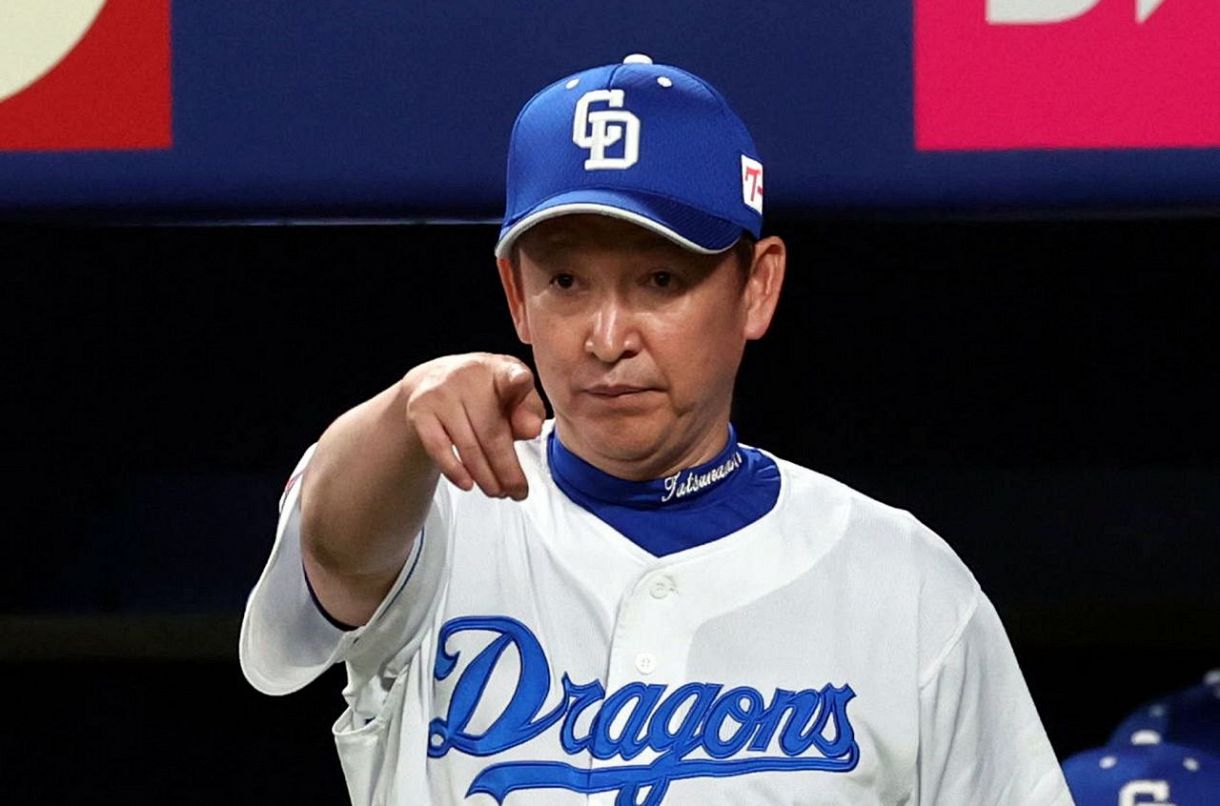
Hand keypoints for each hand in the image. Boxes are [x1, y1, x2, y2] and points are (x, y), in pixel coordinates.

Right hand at [402, 353, 545, 499]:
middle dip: (508, 469)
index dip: (517, 380)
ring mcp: (441, 392)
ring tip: (498, 492)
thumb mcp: (513, 395)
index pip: (511, 374)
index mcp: (501, 369)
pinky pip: (438, 448)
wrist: (435, 379)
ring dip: (485, 476)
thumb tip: (532, 430)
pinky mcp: (420, 410)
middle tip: (518, 492)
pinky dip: (454, 470)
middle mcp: (469, 375)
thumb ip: (528, 411)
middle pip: (492, 431)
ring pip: (467, 445)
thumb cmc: (485, 393)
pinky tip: (468, 484)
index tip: (520, 381)